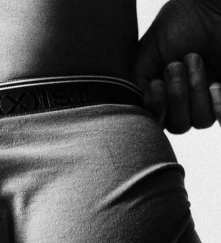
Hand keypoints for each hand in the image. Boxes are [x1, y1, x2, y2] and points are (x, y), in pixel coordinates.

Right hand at [133, 0, 220, 132]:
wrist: (211, 9)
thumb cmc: (180, 23)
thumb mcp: (147, 52)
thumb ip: (135, 82)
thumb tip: (134, 107)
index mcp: (160, 94)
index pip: (154, 121)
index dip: (155, 109)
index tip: (155, 85)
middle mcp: (182, 101)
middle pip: (177, 126)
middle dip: (176, 97)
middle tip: (176, 66)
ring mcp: (205, 100)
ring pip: (199, 121)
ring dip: (196, 91)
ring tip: (196, 61)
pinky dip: (217, 106)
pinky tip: (215, 87)